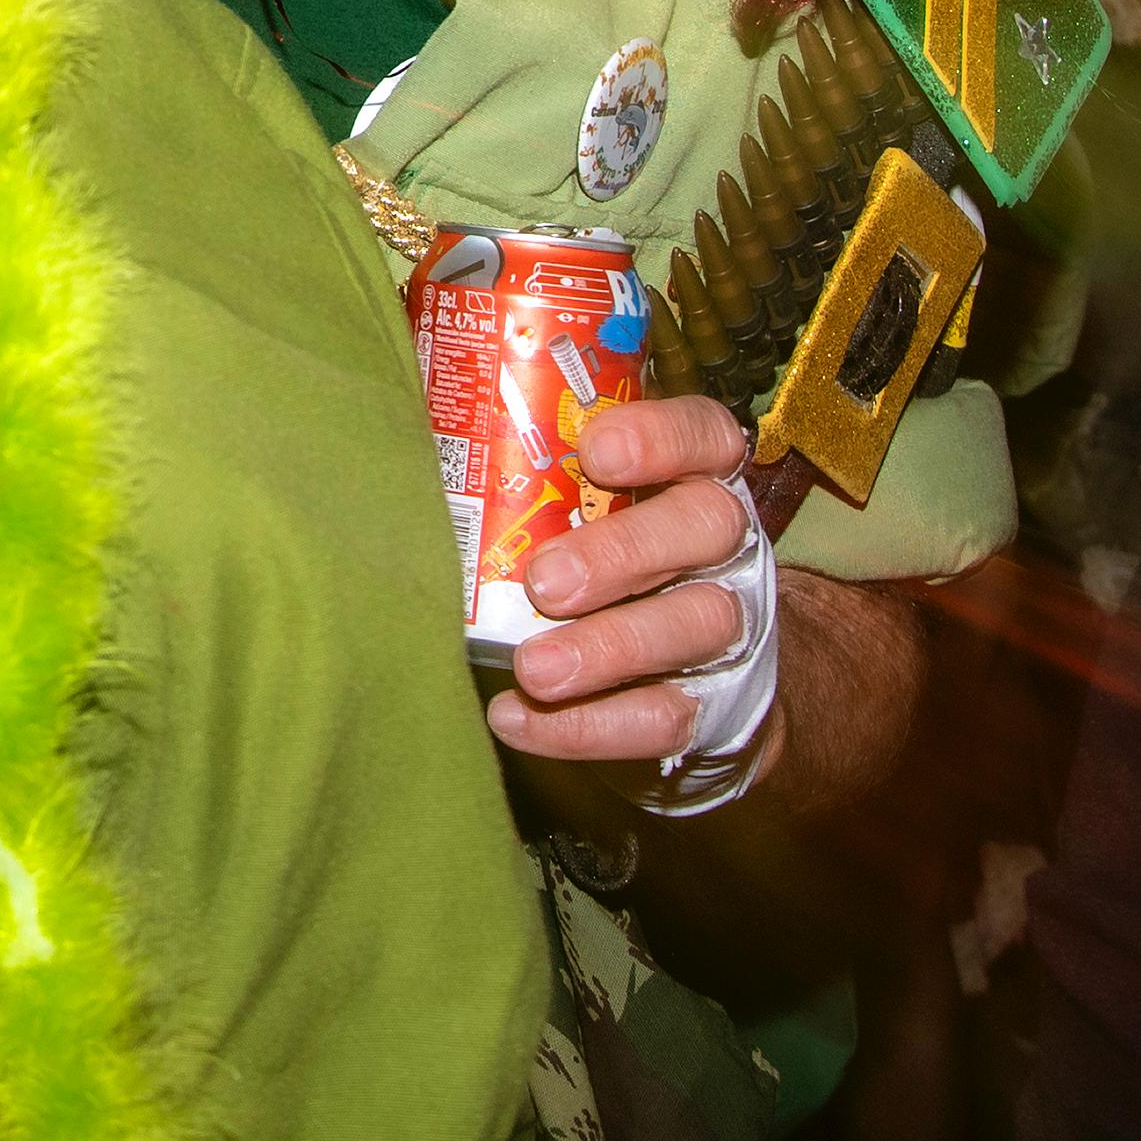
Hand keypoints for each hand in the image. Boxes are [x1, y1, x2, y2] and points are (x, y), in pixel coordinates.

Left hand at [488, 394, 776, 788]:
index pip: (703, 434)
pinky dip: (588, 726)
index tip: (595, 452)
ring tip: (534, 669)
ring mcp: (731, 625)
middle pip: (707, 525)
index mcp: (694, 475)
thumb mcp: (573, 502)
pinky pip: (665, 716)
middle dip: (623, 551)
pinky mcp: (714, 707)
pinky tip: (519, 719)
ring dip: (609, 648)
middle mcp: (725, 544)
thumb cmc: (594, 556)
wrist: (686, 682)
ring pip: (700, 622)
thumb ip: (519, 463)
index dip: (660, 436)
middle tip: (545, 583)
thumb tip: (410, 413)